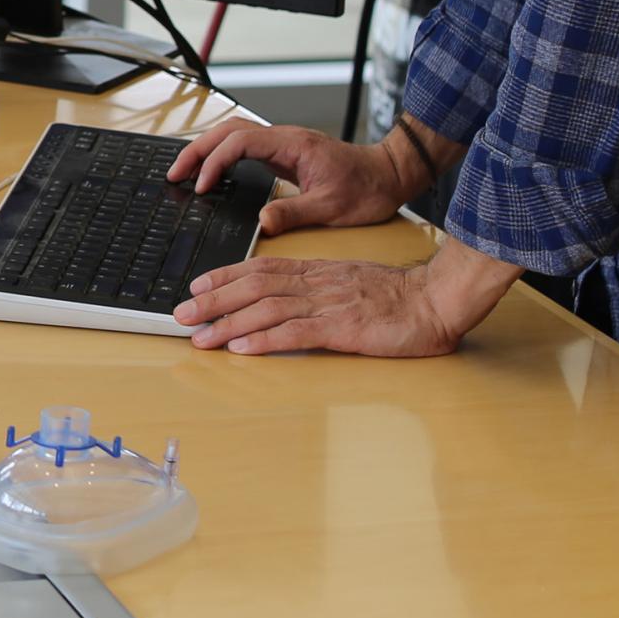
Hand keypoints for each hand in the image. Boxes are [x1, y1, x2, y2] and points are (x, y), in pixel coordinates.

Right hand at [167, 117, 411, 234]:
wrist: (388, 175)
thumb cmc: (367, 189)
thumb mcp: (332, 208)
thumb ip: (294, 213)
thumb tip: (260, 223)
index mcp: (293, 145)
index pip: (239, 143)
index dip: (215, 162)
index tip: (203, 186)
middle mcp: (285, 138)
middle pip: (228, 131)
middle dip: (197, 150)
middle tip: (175, 174)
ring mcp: (283, 143)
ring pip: (234, 134)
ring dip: (207, 149)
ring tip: (185, 172)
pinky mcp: (284, 152)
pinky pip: (244, 146)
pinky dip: (222, 154)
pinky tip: (214, 172)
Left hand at [173, 238, 518, 354]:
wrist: (436, 300)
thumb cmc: (396, 297)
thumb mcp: (348, 283)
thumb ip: (316, 288)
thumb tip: (282, 300)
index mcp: (317, 271)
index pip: (261, 269)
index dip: (225, 276)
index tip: (196, 287)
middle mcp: (316, 283)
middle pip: (254, 286)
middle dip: (214, 300)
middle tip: (181, 315)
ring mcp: (329, 304)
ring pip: (267, 309)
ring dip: (229, 323)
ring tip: (201, 336)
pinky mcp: (344, 328)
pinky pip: (298, 332)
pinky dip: (266, 340)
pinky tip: (243, 348)